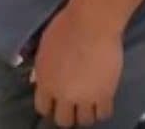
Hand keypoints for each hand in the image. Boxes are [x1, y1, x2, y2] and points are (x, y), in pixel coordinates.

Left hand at [33, 5, 122, 126]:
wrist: (90, 25)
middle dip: (66, 115)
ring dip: (85, 114)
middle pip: (63, 120)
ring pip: (84, 121)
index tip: (54, 103)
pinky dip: (102, 111)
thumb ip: (41, 70)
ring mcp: (85, 97)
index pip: (42, 108)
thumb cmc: (63, 29)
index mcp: (45, 82)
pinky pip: (104, 114)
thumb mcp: (44, 50)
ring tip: (88, 105)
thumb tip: (38, 81)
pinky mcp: (106, 94)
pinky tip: (101, 102)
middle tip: (72, 107)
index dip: (49, 107)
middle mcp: (63, 94)